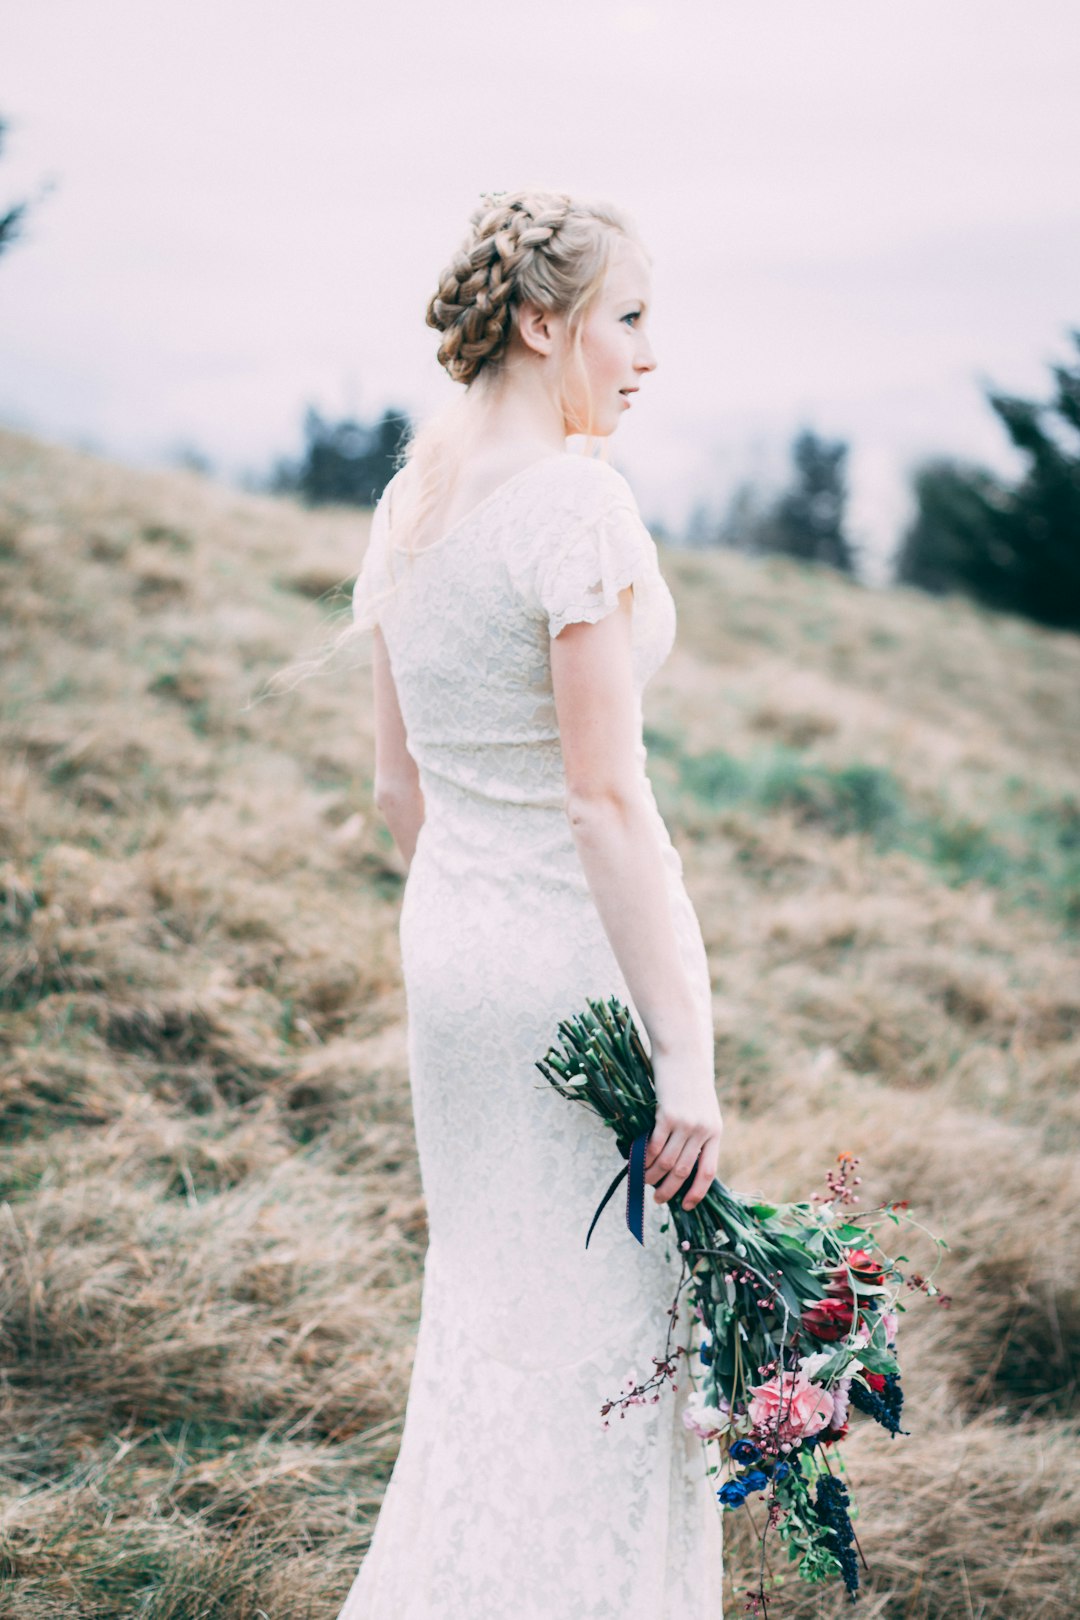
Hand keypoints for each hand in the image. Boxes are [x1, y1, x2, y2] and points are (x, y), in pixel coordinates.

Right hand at [645, 1045, 723, 1212]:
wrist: (684, 1054)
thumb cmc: (691, 1083)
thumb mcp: (703, 1109)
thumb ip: (697, 1135)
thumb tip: (681, 1165)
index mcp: (715, 1131)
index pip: (708, 1171)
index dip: (697, 1192)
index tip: (687, 1206)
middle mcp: (703, 1131)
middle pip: (684, 1171)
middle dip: (669, 1189)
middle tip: (658, 1199)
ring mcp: (685, 1123)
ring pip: (667, 1161)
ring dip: (653, 1175)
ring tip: (644, 1180)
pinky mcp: (667, 1115)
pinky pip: (654, 1146)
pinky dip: (644, 1158)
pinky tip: (637, 1162)